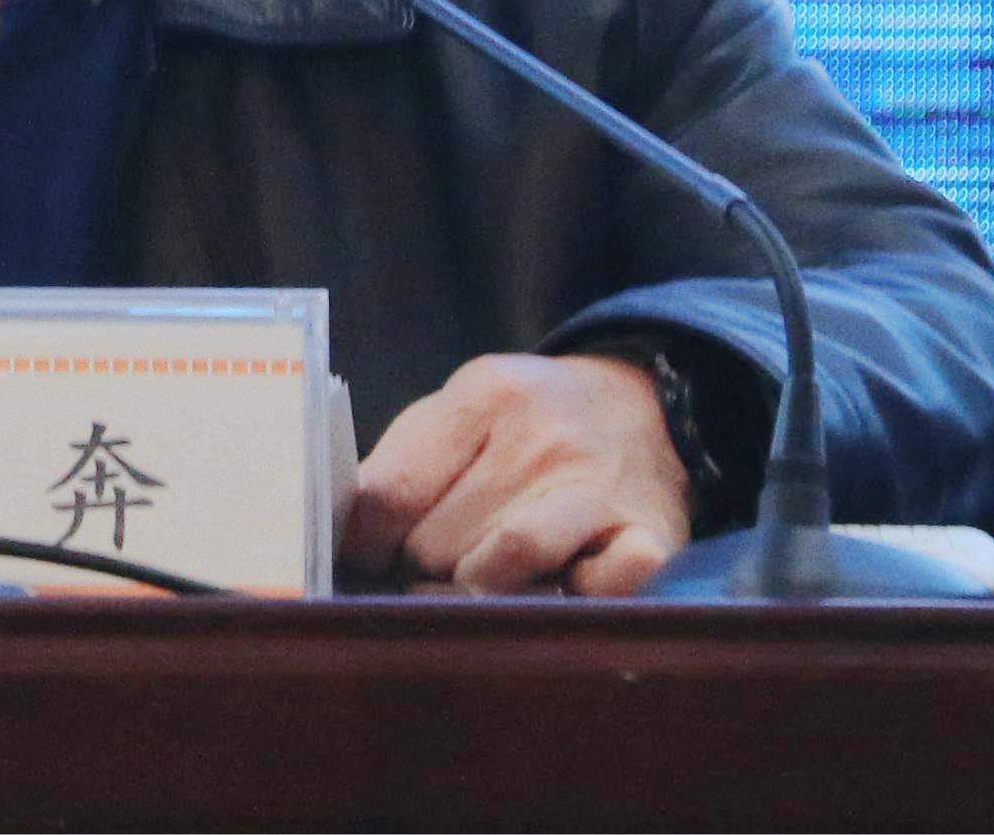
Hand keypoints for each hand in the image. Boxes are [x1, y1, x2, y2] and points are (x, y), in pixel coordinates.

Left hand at [341, 351, 690, 595]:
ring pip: (500, 566)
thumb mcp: (465, 407)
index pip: (392, 491)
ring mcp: (598, 487)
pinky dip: (569, 599)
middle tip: (434, 562)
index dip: (364, 540)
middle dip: (423, 564)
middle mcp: (543, 437)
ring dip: (476, 589)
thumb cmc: (531, 421)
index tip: (363, 557)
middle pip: (437, 541)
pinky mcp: (649, 535)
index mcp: (486, 394)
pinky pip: (593, 590)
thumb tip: (343, 533)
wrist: (648, 405)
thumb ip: (404, 460)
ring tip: (477, 580)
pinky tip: (563, 582)